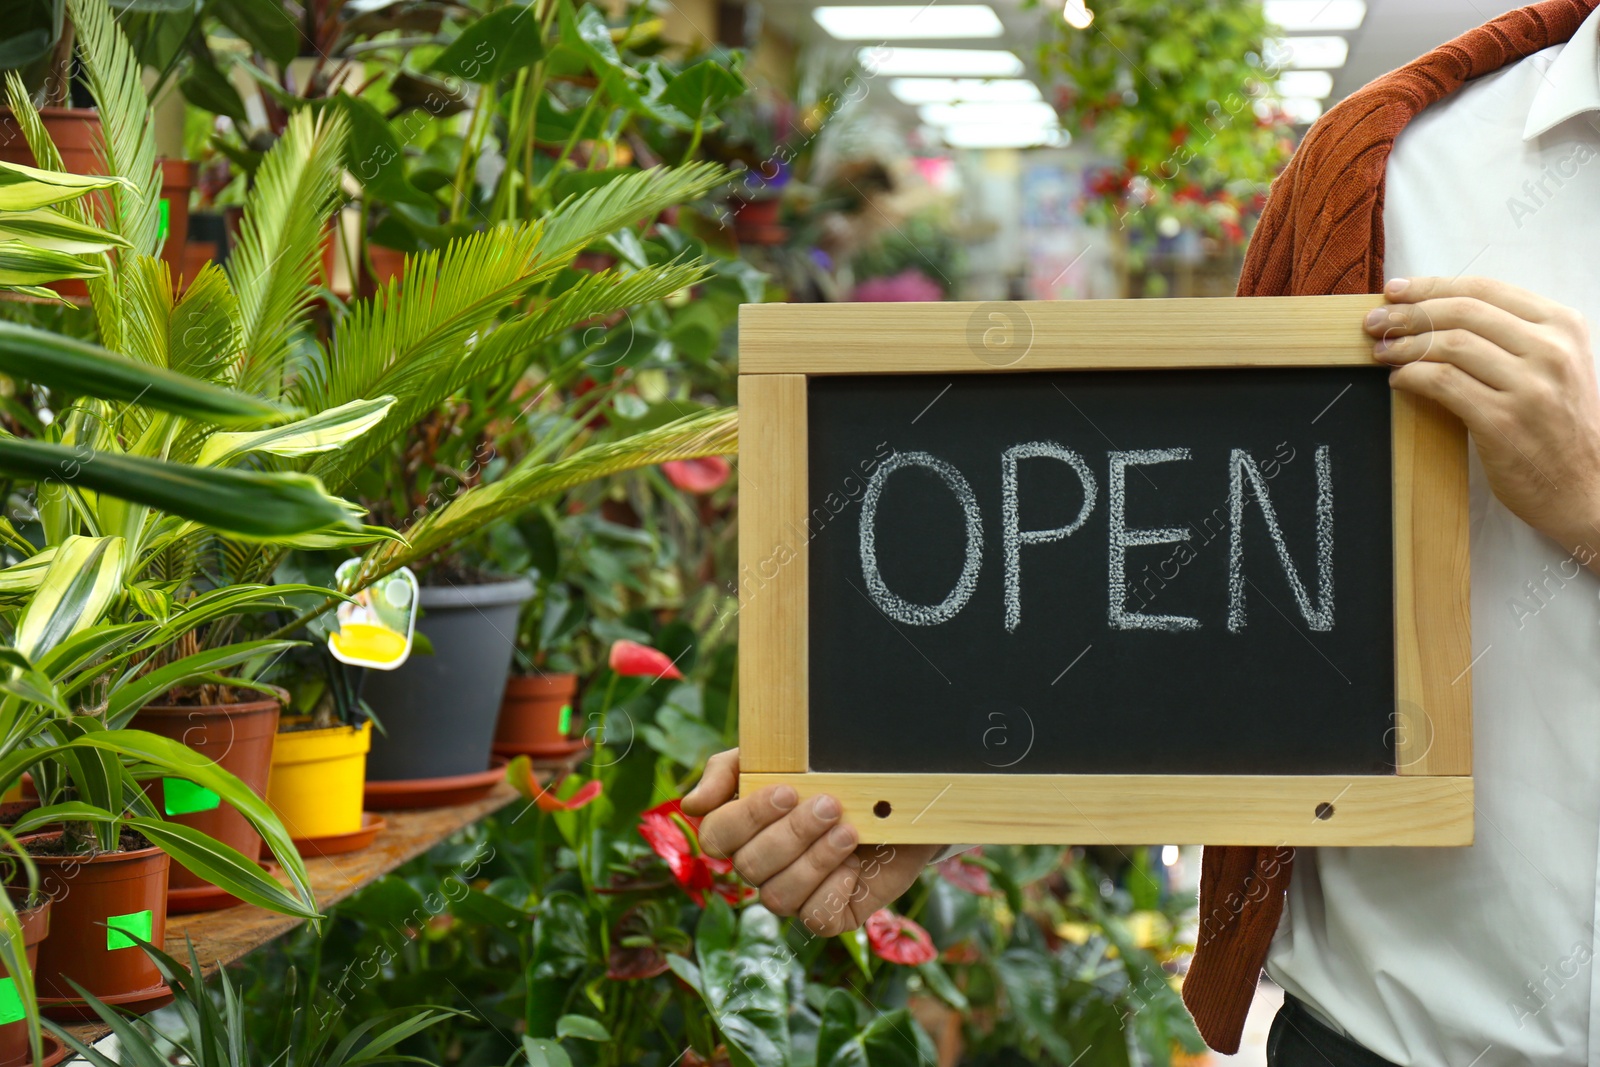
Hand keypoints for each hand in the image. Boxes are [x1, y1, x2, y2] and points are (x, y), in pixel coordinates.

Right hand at [682, 749, 940, 935]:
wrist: (897, 794)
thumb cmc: (830, 771)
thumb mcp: (780, 755)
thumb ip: (729, 770)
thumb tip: (692, 806)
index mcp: (743, 830)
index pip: (716, 837)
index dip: (747, 818)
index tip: (786, 790)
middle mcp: (763, 867)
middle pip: (749, 866)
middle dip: (790, 834)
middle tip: (829, 804)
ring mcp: (795, 893)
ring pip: (778, 897)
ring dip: (814, 861)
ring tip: (848, 830)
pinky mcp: (831, 913)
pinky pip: (816, 917)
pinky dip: (833, 890)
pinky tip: (854, 865)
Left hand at [1367, 276, 1599, 564]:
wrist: (1585, 486)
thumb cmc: (1560, 425)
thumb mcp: (1556, 366)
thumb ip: (1513, 336)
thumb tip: (1439, 311)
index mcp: (1562, 326)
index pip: (1484, 290)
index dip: (1431, 286)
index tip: (1396, 291)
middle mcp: (1550, 350)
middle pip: (1461, 312)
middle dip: (1408, 314)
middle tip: (1376, 323)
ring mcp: (1528, 386)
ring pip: (1449, 345)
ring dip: (1404, 346)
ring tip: (1383, 352)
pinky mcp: (1502, 421)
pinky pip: (1442, 383)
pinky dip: (1411, 376)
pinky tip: (1399, 380)